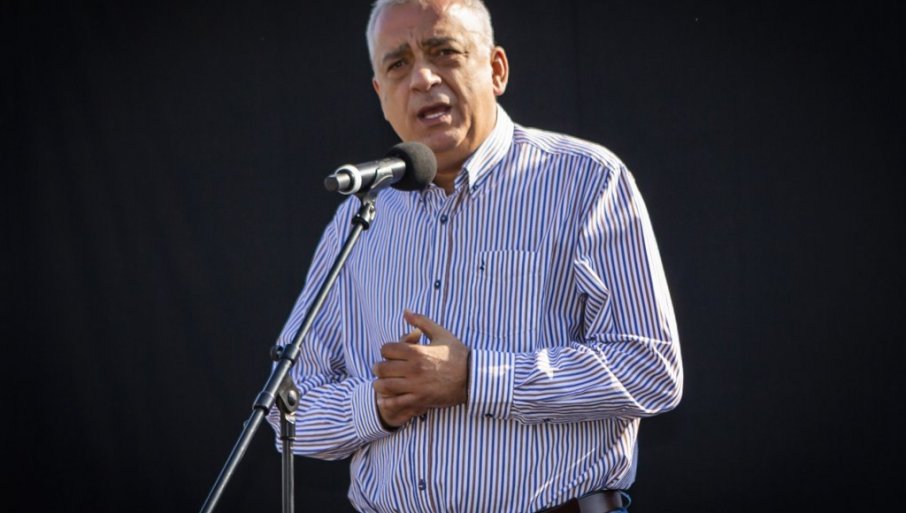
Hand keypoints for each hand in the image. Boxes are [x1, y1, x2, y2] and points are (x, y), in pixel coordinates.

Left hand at [373, 310, 469, 427]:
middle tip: (381, 368)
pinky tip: (385, 399)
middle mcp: (413, 369)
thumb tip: (405, 311)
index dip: (386, 350)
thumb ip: (421, 321)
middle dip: (379, 367)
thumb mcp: (441, 334)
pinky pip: (396, 403)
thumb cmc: (457, 354)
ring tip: (383, 382)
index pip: (386, 349)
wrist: (473, 378)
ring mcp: (416, 386)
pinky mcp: (420, 400)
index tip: (391, 354)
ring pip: (385, 386)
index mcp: (417, 351)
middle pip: (382, 368)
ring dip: (380, 384)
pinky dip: (387, 402)